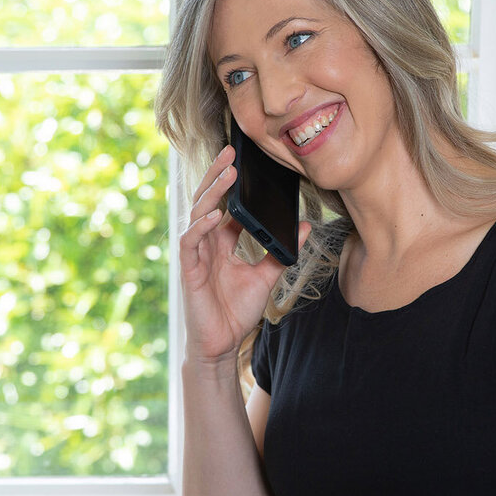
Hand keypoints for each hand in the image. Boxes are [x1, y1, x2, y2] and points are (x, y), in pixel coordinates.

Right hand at [179, 144, 310, 364]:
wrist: (223, 343)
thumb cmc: (238, 310)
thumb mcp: (267, 276)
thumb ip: (282, 251)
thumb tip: (306, 228)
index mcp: (221, 240)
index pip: (223, 203)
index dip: (230, 182)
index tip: (243, 159)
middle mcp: (206, 242)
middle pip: (207, 199)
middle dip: (217, 175)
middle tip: (231, 152)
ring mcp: (196, 254)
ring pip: (197, 214)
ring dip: (212, 192)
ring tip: (228, 174)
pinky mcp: (189, 270)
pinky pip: (191, 242)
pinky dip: (201, 227)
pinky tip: (215, 215)